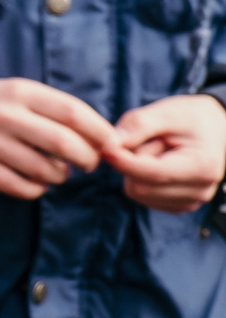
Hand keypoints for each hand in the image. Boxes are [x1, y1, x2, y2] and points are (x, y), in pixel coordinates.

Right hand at [0, 77, 116, 198]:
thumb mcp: (23, 93)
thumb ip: (60, 111)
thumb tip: (105, 140)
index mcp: (21, 93)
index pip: (73, 113)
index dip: (100, 133)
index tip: (110, 145)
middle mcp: (4, 115)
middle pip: (63, 143)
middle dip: (87, 159)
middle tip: (89, 163)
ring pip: (44, 170)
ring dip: (61, 176)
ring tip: (57, 171)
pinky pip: (22, 187)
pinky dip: (38, 189)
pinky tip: (36, 181)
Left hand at [105, 94, 225, 213]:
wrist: (212, 129)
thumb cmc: (189, 118)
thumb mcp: (166, 112)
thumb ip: (138, 125)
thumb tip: (109, 145)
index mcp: (202, 166)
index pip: (152, 174)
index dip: (123, 161)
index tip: (105, 146)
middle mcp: (199, 190)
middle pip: (139, 187)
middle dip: (132, 162)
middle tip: (148, 140)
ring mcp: (189, 202)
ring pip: (137, 192)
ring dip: (136, 170)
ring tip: (157, 150)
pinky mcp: (177, 205)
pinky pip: (141, 196)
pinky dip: (141, 179)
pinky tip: (158, 162)